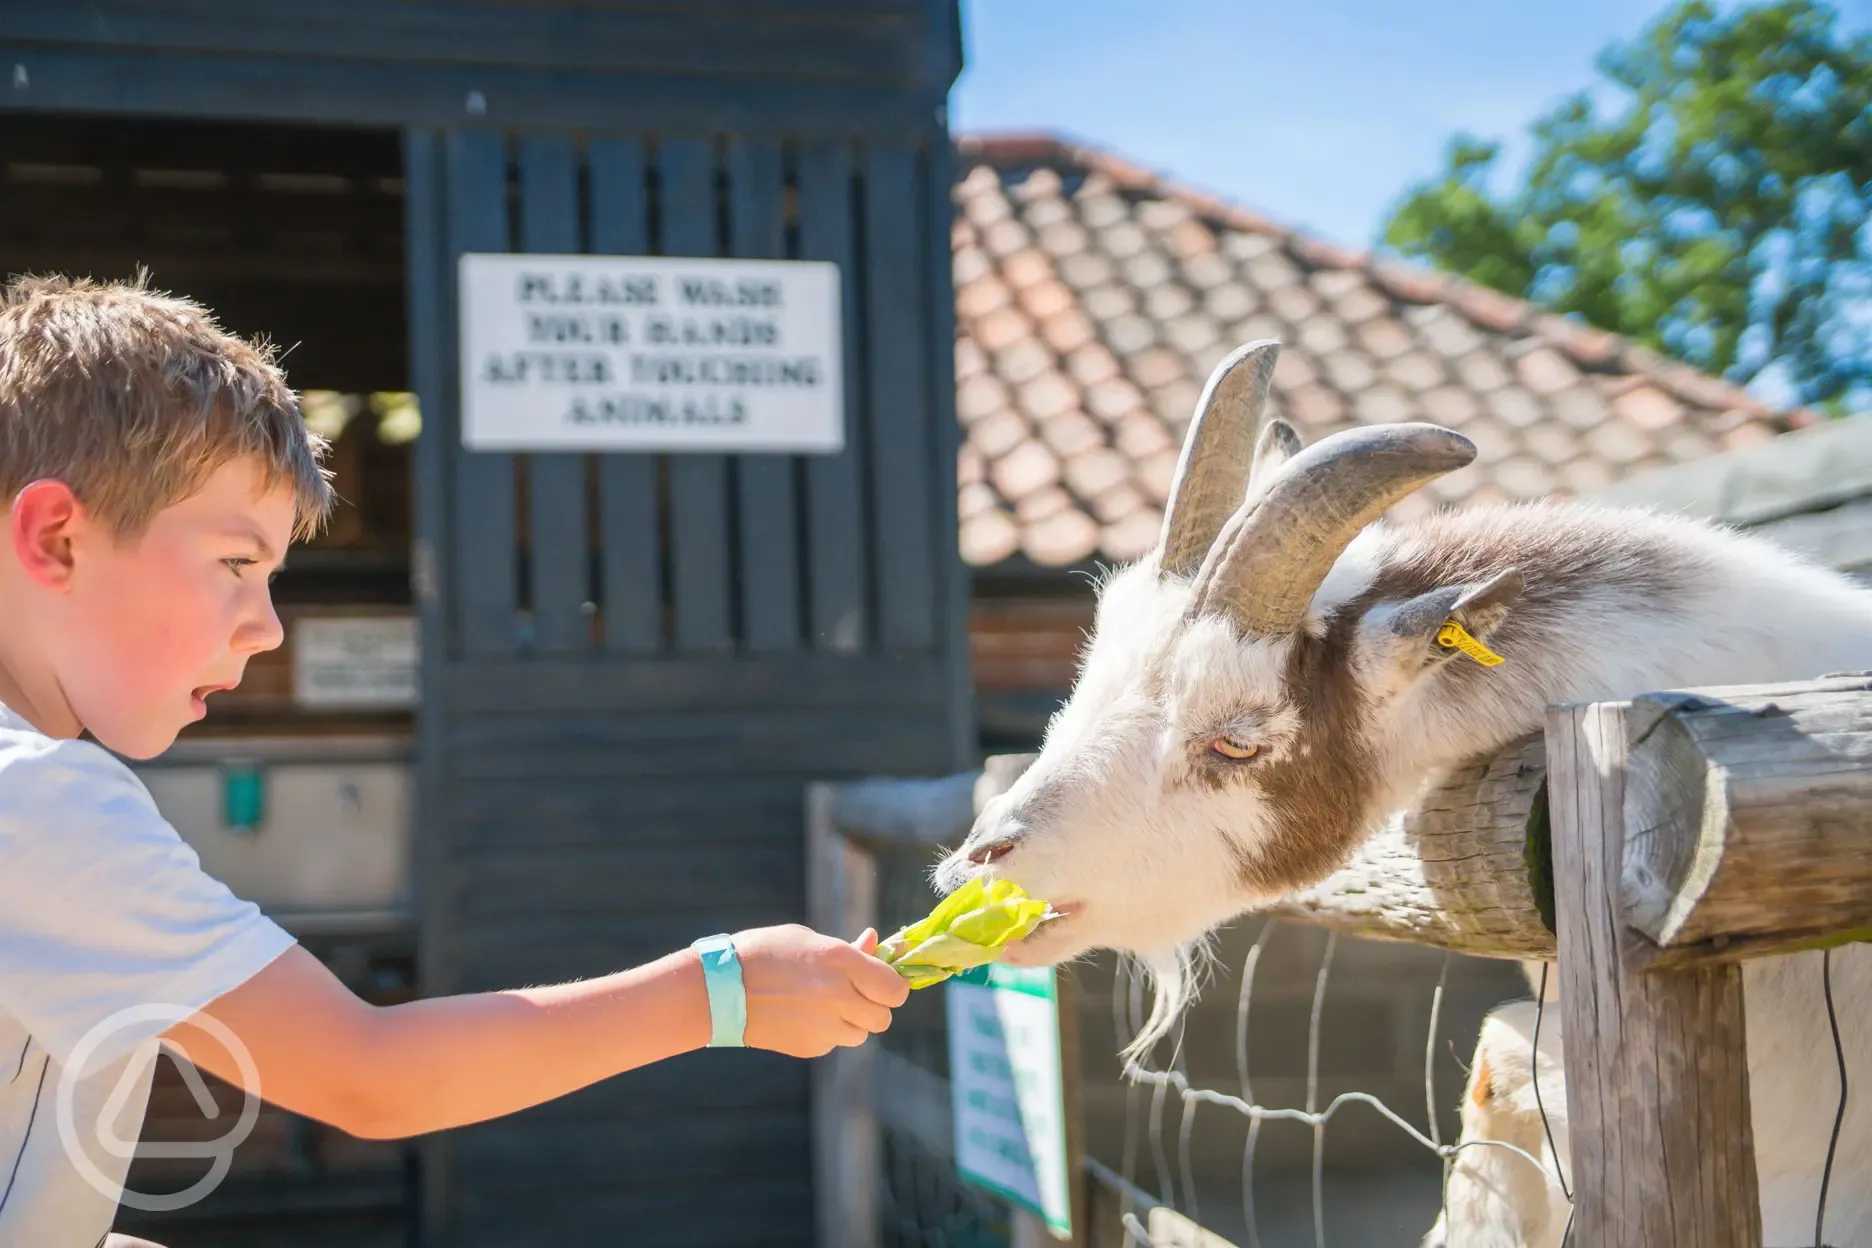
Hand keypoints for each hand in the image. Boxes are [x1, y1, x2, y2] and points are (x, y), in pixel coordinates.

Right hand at [731, 924, 909, 1057]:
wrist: (719, 990)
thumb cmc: (763, 953)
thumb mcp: (806, 940)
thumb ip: (846, 949)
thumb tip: (875, 944)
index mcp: (840, 962)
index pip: (895, 989)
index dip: (893, 987)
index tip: (883, 982)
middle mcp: (838, 996)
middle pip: (883, 1017)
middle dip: (874, 1006)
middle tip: (855, 994)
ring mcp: (825, 1026)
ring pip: (861, 1034)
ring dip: (852, 1021)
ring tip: (823, 1004)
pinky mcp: (810, 1048)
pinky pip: (834, 1043)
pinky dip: (827, 1033)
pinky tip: (801, 1016)